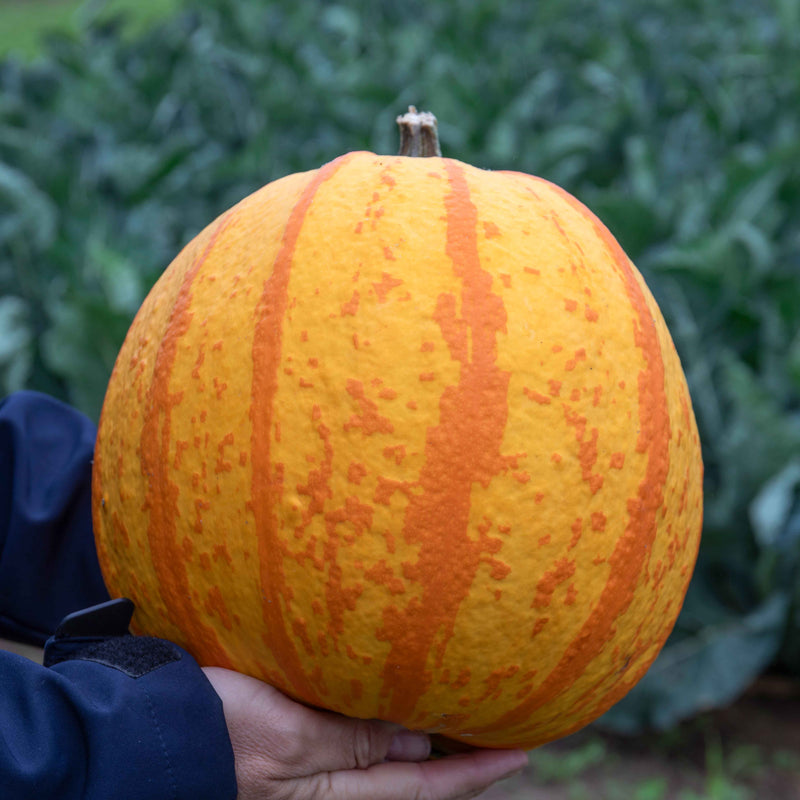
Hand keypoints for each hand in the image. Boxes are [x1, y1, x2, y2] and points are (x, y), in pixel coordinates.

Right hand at [202, 667, 527, 799]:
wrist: (144, 727)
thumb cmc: (214, 733)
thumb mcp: (289, 740)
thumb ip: (353, 744)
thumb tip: (417, 738)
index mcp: (329, 795)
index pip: (420, 787)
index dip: (472, 772)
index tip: (520, 752)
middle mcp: (325, 781)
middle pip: (406, 771)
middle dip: (454, 752)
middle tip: (501, 722)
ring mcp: (307, 757)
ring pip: (381, 747)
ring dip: (421, 729)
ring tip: (462, 702)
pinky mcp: (290, 729)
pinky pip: (352, 728)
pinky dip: (383, 714)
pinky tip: (396, 691)